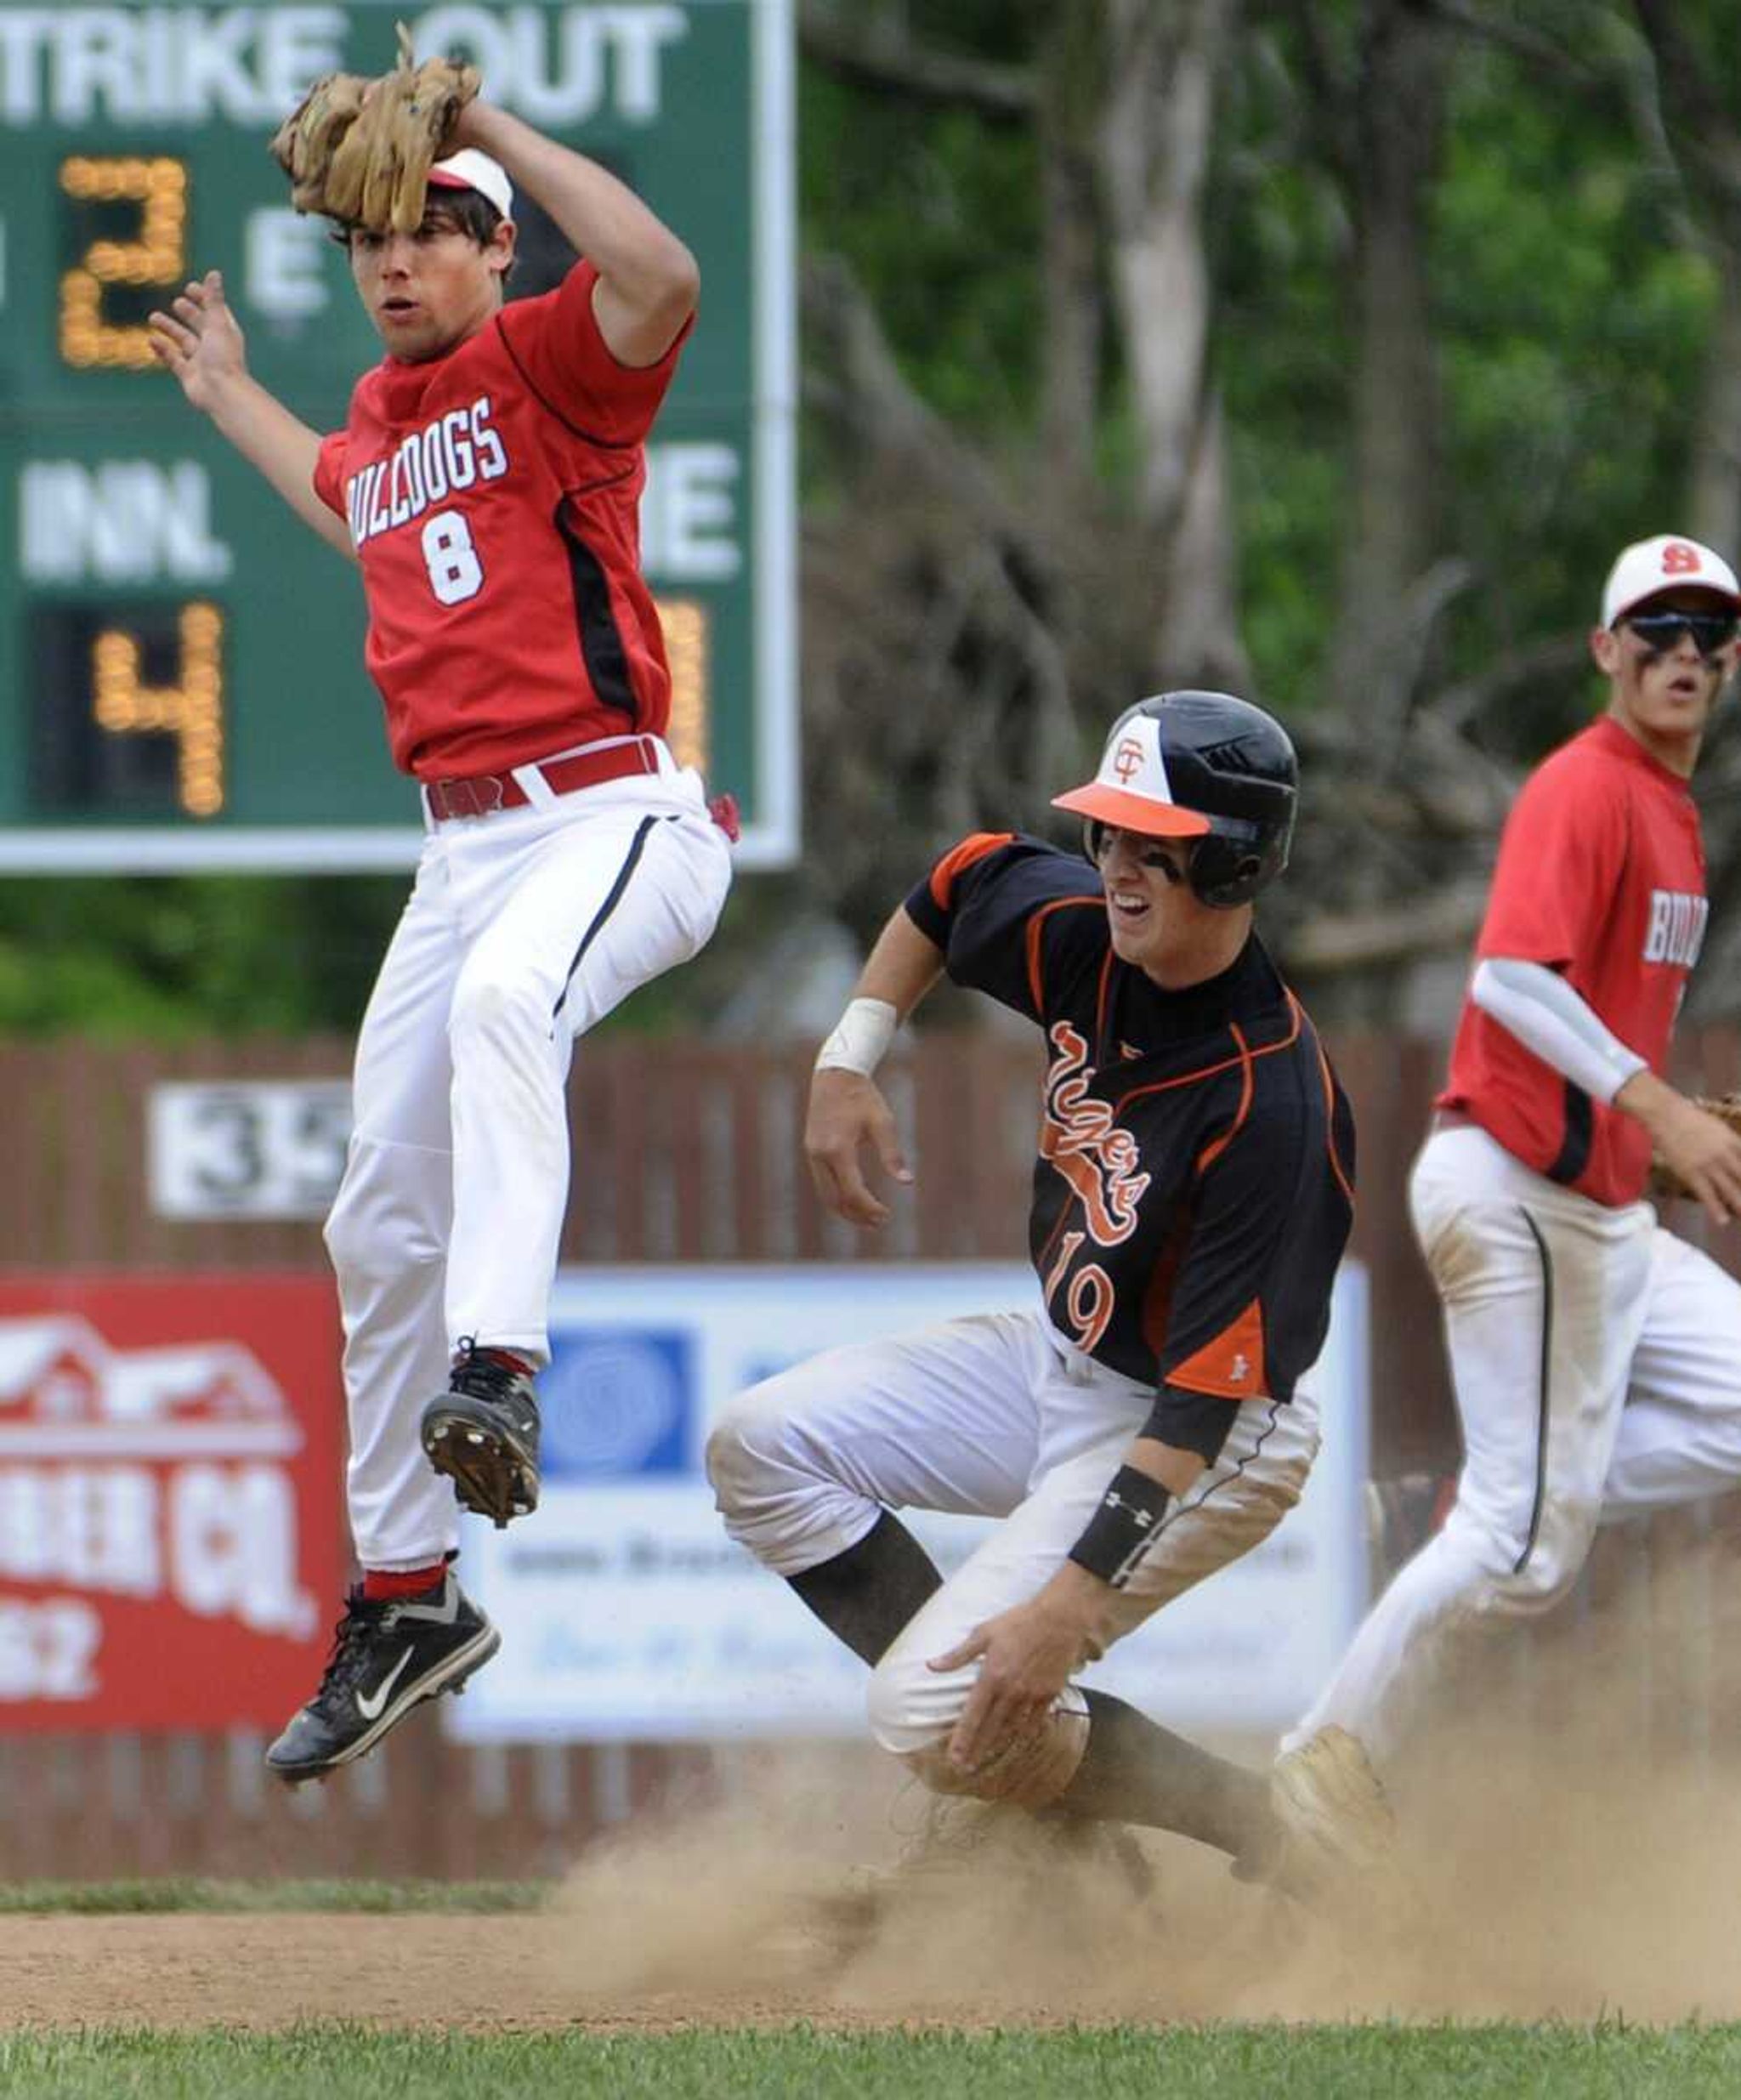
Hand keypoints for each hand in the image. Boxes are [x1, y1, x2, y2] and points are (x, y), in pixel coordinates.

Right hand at [147, 272, 247, 414]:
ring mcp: (202, 362)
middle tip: (177, 303)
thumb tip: (214, 273)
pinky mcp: (189, 376)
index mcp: (225, 334)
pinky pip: (173, 360)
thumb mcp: (217, 323)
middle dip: (188, 314)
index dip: (204, 299)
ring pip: (183, 341)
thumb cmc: (223, 358)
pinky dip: (163, 349)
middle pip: (200, 326)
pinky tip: (151, 339)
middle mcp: (214, 347)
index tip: (191, 288)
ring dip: (169, 329)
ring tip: (153, 317)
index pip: (215, 312)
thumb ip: (213, 299)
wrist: (221, 394)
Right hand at [804, 1069, 911, 1226]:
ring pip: (825, 1194)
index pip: (853, 1192)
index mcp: (839, 1150)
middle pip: (835, 1200)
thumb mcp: (883, 1123)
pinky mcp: (811, 1149)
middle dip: (856, 1215)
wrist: (836, 1074)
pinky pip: (821, 1182)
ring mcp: (812, 1153)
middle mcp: (820, 1155)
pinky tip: (852, 1198)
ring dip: (844, 1209)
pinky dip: (836, 1195)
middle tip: (879, 1224)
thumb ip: (893, 1154)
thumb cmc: (863, 1097)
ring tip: (866, 1218)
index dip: (870, 1208)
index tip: (887, 1215)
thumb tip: (907, 1182)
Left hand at [928, 1571, 1106, 1775]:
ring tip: (986, 1757)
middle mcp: (1011, 1691)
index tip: (953, 1757)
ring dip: (998, 1744)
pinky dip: (1025, 1731)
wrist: (1060, 1619)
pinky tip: (1018, 1738)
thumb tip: (932, 1665)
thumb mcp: (984, 1633)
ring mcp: (1032, 1695)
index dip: (962, 1739)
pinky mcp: (1049, 1694)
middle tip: (964, 1768)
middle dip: (976, 1749)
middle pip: (991, 1728)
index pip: (973, 1715)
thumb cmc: (1019, 1622)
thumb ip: (958, 1654)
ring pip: (1012, 1727)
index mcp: (992, 1676)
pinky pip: (1035, 1720)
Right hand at [1622, 1073, 1740, 1225]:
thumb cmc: (1689, 1118)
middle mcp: (1725, 1154)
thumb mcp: (1716, 1127)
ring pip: (1731, 1189)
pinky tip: (1722, 1221)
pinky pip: (1707, 1194)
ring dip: (1739, 1204)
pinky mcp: (1691, 1173)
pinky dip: (1715, 1209)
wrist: (1665, 1114)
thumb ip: (1729, 1142)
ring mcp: (1708, 1164)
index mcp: (1732, 1140)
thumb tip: (1737, 1152)